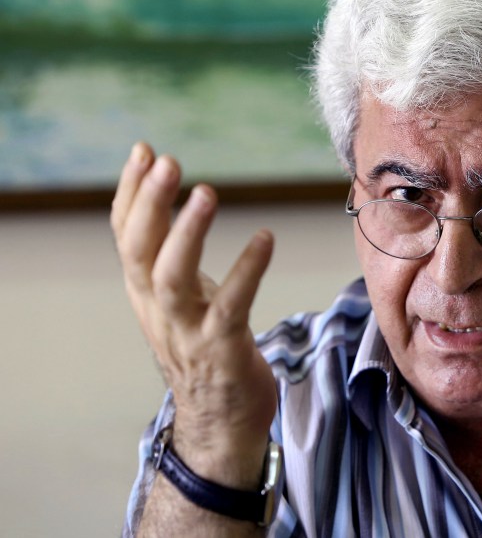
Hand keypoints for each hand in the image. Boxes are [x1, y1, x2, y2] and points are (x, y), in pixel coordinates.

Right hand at [111, 142, 276, 487]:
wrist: (219, 422)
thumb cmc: (204, 348)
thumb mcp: (179, 297)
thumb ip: (170, 252)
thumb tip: (165, 198)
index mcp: (145, 293)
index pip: (126, 236)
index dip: (132, 193)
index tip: (143, 150)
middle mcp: (158, 310)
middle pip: (141, 252)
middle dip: (150, 204)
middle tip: (167, 162)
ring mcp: (188, 332)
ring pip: (173, 279)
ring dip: (186, 234)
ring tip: (206, 193)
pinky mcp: (223, 349)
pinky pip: (232, 306)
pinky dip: (246, 271)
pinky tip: (265, 238)